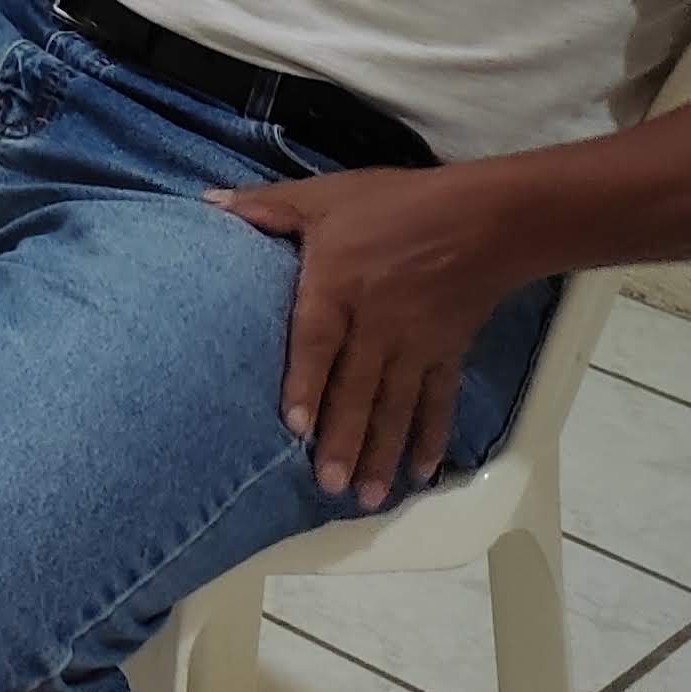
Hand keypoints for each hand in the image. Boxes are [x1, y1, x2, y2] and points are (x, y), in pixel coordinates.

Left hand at [207, 166, 520, 507]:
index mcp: (338, 285)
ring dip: (380, 453)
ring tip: (366, 497)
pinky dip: (429, 438)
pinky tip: (421, 473)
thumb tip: (207, 204)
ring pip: (394, 407)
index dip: (306, 383)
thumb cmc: (393, 203)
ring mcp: (415, 345)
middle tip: (328, 486)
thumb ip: (266, 207)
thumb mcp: (322, 195)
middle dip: (343, 440)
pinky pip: (437, 402)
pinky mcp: (446, 354)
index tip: (294, 427)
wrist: (483, 218)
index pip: (317, 341)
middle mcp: (376, 325)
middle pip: (357, 389)